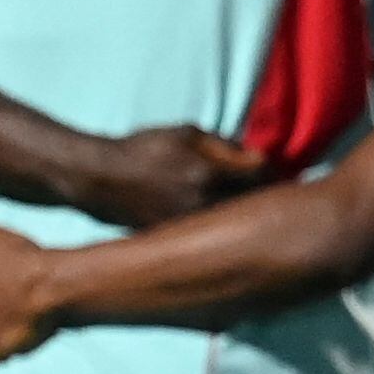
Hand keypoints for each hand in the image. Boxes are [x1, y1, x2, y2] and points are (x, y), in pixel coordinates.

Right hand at [72, 125, 265, 227]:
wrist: (101, 179)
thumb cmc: (144, 148)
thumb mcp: (186, 133)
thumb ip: (226, 145)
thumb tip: (259, 157)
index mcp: (209, 174)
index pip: (262, 177)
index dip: (272, 172)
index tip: (272, 170)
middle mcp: (203, 204)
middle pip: (253, 205)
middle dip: (262, 196)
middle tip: (266, 191)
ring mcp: (191, 226)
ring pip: (235, 223)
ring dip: (244, 215)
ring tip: (247, 207)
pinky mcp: (180, 240)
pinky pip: (213, 235)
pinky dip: (222, 228)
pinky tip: (222, 222)